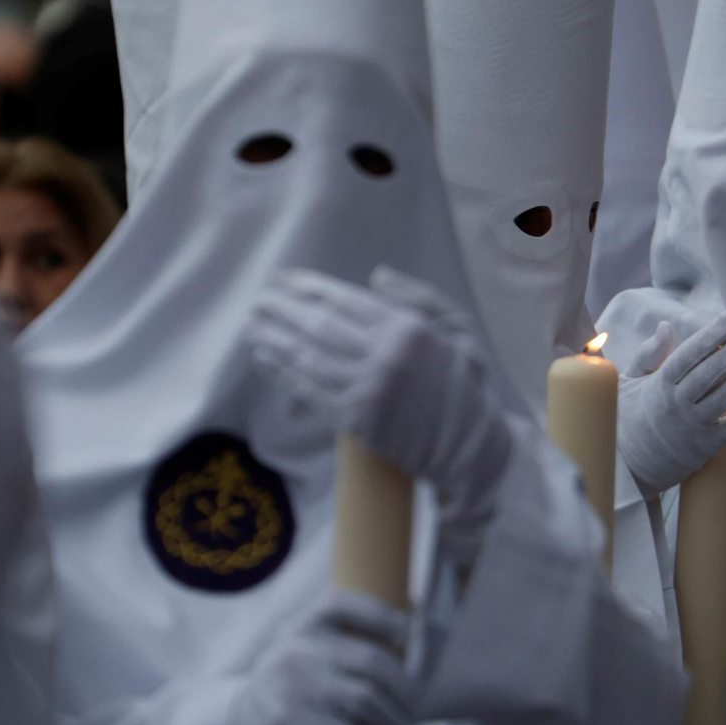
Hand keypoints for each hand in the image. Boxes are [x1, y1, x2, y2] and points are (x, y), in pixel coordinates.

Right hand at [226, 590, 416, 724]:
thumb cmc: (298, 681)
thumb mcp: (308, 646)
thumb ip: (348, 631)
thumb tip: (419, 614)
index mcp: (303, 622)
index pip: (344, 604)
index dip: (384, 617)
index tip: (410, 636)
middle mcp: (294, 649)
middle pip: (369, 660)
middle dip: (406, 685)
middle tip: (418, 703)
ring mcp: (290, 686)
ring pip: (365, 701)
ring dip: (399, 723)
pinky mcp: (289, 724)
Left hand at [247, 267, 512, 552]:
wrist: (471, 447)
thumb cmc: (465, 386)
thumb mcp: (460, 330)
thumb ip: (420, 298)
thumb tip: (375, 277)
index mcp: (409, 328)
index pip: (346, 300)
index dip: (310, 288)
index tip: (283, 280)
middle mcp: (385, 355)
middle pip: (320, 325)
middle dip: (284, 310)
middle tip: (257, 301)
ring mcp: (368, 389)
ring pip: (309, 356)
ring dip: (276, 339)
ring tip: (253, 326)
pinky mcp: (356, 420)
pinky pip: (310, 390)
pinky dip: (283, 371)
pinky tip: (266, 358)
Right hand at [617, 313, 725, 498]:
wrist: (627, 468)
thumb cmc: (628, 418)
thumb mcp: (629, 381)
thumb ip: (649, 354)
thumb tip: (667, 326)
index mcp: (659, 385)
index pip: (689, 354)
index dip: (712, 334)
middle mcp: (677, 404)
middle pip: (713, 371)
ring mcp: (694, 426)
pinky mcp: (707, 447)